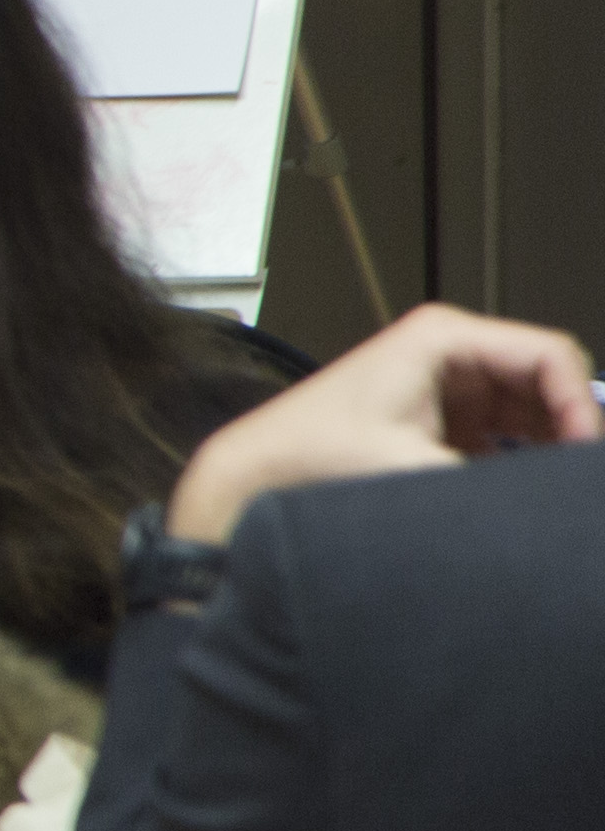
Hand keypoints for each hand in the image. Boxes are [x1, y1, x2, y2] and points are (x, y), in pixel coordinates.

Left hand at [170, 301, 598, 543]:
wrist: (257, 475)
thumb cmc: (316, 454)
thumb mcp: (414, 467)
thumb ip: (494, 478)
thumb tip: (549, 491)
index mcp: (445, 337)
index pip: (551, 354)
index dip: (580, 406)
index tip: (583, 458)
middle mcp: (451, 351)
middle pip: (548, 381)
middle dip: (570, 428)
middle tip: (574, 481)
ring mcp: (449, 384)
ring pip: (534, 410)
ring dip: (549, 446)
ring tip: (551, 488)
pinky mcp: (444, 419)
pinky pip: (510, 433)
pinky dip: (524, 459)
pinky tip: (522, 493)